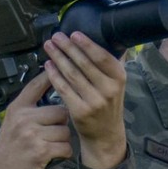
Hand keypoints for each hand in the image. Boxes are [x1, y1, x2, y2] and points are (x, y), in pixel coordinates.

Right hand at [0, 70, 71, 168]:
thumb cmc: (7, 152)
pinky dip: (63, 153)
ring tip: (51, 147)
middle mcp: (24, 118)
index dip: (50, 75)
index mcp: (17, 109)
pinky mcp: (41, 150)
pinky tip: (53, 156)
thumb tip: (52, 100)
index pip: (36, 85)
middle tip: (53, 134)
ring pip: (65, 130)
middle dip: (61, 123)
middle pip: (60, 111)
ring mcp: (32, 134)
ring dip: (63, 140)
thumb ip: (28, 111)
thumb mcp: (11, 124)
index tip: (60, 67)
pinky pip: (65, 146)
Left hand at [42, 32, 128, 168]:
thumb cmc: (108, 105)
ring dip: (58, 58)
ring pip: (72, 74)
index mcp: (119, 78)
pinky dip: (54, 76)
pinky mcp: (80, 111)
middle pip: (84, 63)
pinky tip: (48, 66)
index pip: (102, 57)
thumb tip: (109, 37)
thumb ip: (111, 63)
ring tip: (49, 47)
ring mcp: (94, 101)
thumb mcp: (116, 84)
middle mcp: (109, 89)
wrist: (105, 134)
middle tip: (56, 36)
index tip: (74, 34)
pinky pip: (64, 89)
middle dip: (67, 48)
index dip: (87, 44)